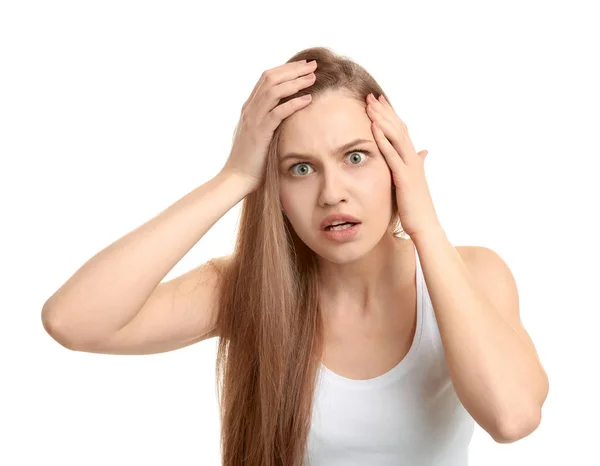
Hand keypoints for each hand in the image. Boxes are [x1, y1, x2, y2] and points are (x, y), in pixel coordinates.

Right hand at [220, 59, 317, 192]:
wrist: (237, 178)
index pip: (267, 78)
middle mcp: (250, 109)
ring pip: (273, 90)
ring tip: (313, 78)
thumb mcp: (258, 134)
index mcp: (249, 108)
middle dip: (293, 69)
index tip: (304, 66)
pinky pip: (278, 113)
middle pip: (270, 78)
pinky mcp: (260, 133)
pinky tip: (307, 99)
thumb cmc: (251, 160)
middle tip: (312, 65)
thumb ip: (267, 121)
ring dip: (295, 82)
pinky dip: (293, 104)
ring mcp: (253, 119)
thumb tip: (283, 114)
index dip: (286, 69)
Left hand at [365, 93, 440, 237]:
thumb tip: (423, 152)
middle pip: (398, 128)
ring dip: (382, 120)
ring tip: (370, 106)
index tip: (378, 102)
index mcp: (413, 160)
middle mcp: (413, 159)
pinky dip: (383, 141)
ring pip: (395, 137)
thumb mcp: (414, 182)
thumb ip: (416, 165)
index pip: (401, 131)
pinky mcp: (404, 178)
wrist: (425, 226)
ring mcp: (409, 167)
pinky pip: (392, 155)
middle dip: (384, 111)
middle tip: (371, 96)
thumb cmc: (417, 208)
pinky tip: (374, 129)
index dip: (390, 116)